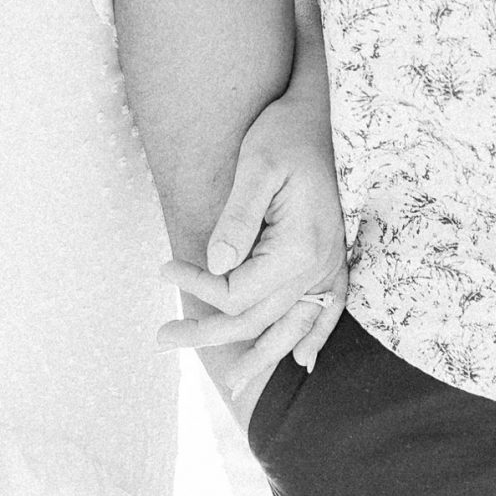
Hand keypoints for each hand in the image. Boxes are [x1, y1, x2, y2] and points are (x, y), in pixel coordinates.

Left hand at [158, 87, 348, 416]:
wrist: (322, 113)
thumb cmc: (284, 134)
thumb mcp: (256, 166)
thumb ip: (237, 219)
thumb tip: (215, 266)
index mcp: (300, 249)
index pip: (237, 292)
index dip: (196, 286)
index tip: (162, 268)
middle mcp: (320, 268)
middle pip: (257, 320)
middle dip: (207, 332)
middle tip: (160, 339)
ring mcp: (332, 269)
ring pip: (290, 327)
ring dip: (258, 355)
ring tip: (229, 382)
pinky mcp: (334, 262)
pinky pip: (325, 313)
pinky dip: (312, 338)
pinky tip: (302, 360)